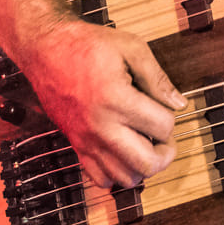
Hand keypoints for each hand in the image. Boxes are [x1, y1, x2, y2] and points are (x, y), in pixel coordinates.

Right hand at [17, 19, 187, 188]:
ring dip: (142, 165)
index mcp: (116, 99)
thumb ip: (158, 78)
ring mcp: (86, 140)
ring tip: (144, 143)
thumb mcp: (131, 48)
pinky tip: (123, 151)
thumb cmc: (85, 45)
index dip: (172, 118)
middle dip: (165, 153)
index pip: (162, 127)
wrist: (45, 50)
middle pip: (146, 164)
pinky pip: (100, 179)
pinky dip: (117, 173)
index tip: (165, 108)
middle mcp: (100, 126)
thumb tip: (179, 103)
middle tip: (164, 137)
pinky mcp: (76, 146)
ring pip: (124, 178)